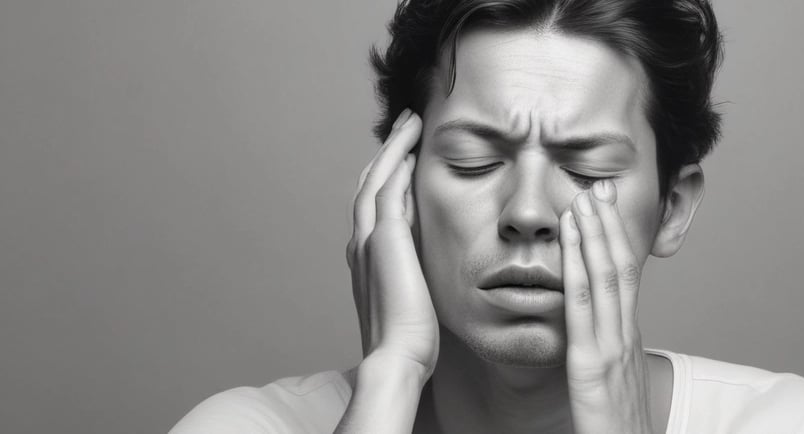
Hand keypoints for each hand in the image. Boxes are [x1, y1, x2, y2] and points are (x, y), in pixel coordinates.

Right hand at [347, 108, 438, 382]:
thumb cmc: (410, 343)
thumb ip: (416, 282)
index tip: (405, 162)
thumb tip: (431, 273)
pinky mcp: (383, 235)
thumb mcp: (413, 304)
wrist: (397, 357)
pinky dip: (397, 158)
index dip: (388, 182)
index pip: (375, 210)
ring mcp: (368, 238)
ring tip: (408, 123)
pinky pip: (388, 184)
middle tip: (403, 129)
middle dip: (387, 155)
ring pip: (376, 177)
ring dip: (392, 147)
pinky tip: (411, 141)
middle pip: (369, 186)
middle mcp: (362, 245)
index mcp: (368, 261)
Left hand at [560, 180, 653, 433]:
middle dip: (609, 225)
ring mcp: (612, 350)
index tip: (605, 209)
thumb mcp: (613, 388)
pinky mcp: (593, 368)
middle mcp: (624, 338)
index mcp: (627, 342)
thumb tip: (596, 344)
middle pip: (621, 268)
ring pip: (607, 277)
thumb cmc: (616, 433)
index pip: (625, 280)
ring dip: (595, 233)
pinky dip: (576, 267)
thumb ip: (605, 361)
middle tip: (599, 186)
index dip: (615, 241)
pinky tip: (567, 241)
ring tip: (584, 197)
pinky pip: (584, 308)